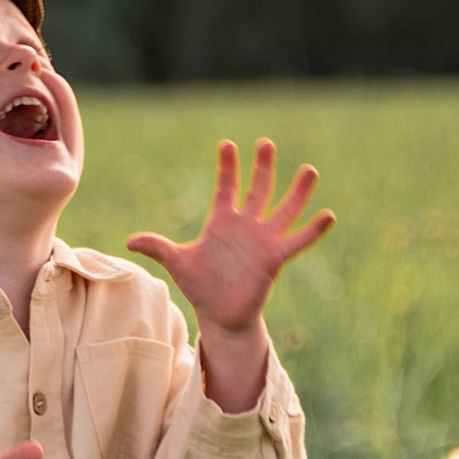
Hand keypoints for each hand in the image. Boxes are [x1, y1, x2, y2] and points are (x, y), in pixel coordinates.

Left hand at [130, 140, 332, 408]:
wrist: (220, 315)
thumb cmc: (201, 287)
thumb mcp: (178, 263)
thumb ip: (158, 247)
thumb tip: (130, 240)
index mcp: (222, 223)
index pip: (226, 188)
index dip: (227, 167)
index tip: (227, 144)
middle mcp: (246, 227)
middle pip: (257, 190)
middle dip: (262, 167)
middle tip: (266, 143)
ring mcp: (263, 241)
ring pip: (283, 210)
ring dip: (297, 192)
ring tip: (310, 170)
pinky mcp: (275, 258)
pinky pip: (297, 241)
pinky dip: (313, 230)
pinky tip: (328, 215)